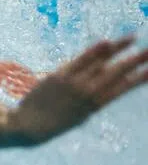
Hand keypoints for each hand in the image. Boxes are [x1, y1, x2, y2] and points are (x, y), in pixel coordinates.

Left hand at [11, 36, 147, 143]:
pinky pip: (79, 61)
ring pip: (100, 63)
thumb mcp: (79, 114)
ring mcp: (74, 84)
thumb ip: (92, 98)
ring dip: (118, 49)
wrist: (28, 125)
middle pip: (116, 72)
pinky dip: (93, 52)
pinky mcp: (59, 76)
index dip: (138, 78)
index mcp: (95, 105)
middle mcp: (87, 93)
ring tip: (133, 38)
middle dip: (134, 61)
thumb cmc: (54, 121)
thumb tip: (100, 80)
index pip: (122, 87)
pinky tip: (107, 42)